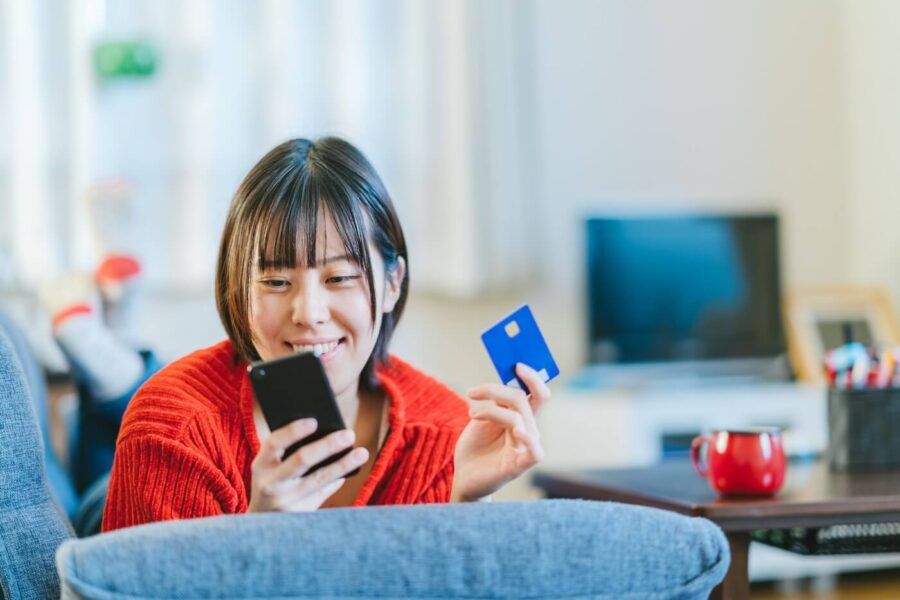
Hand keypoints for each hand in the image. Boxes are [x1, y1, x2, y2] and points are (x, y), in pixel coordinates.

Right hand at [247, 418, 368, 512]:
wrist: (260, 525)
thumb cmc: (272, 483)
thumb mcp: (270, 468)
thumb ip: (288, 452)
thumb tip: (328, 433)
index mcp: (260, 465)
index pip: (275, 442)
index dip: (294, 430)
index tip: (314, 421)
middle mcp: (270, 484)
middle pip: (302, 459)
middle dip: (328, 445)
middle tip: (349, 434)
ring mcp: (284, 502)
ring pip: (319, 479)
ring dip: (343, 464)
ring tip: (362, 453)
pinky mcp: (298, 515)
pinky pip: (323, 494)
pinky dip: (336, 481)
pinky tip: (348, 471)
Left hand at [451, 363, 549, 501]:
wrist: (464, 477)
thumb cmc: (475, 448)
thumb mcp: (482, 418)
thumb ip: (494, 402)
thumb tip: (504, 378)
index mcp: (521, 416)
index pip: (537, 393)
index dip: (533, 377)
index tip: (516, 364)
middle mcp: (527, 429)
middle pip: (524, 400)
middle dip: (497, 391)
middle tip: (472, 392)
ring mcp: (525, 447)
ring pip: (519, 418)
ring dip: (493, 412)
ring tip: (472, 415)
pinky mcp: (519, 466)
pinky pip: (536, 452)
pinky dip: (529, 439)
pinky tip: (516, 431)